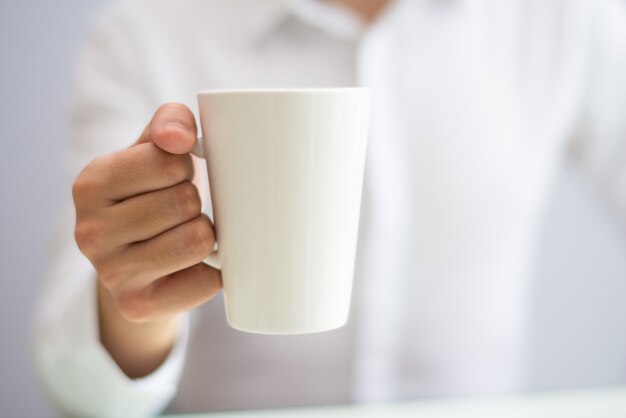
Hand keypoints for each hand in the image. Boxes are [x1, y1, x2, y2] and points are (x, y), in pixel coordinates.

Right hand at [72, 103, 221, 375]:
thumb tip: (179, 138)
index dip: (185, 168)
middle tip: (179, 213)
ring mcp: (111, 273)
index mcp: (91, 184)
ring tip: (184, 236)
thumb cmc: (149, 197)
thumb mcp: (152, 151)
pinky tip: (191, 267)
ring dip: (204, 235)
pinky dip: (212, 272)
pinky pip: (207, 280)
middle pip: (186, 202)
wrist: (131, 264)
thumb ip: (170, 123)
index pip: (170, 162)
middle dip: (194, 203)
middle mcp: (90, 231)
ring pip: (198, 240)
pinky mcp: (138, 306)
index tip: (172, 178)